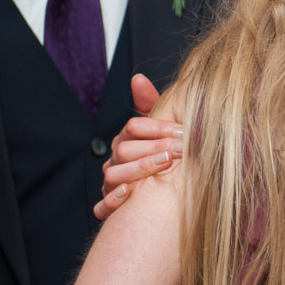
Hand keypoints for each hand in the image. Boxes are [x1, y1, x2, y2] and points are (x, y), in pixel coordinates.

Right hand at [93, 74, 184, 220]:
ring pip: (113, 176)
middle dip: (155, 148)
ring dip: (139, 169)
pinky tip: (129, 192)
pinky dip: (112, 200)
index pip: (133, 128)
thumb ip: (152, 104)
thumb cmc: (162, 153)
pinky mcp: (109, 206)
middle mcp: (116, 160)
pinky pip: (101, 206)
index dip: (158, 128)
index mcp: (127, 139)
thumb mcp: (161, 129)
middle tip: (181, 149)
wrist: (161, 192)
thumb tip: (138, 78)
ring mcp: (111, 182)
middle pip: (125, 150)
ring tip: (164, 165)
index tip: (183, 131)